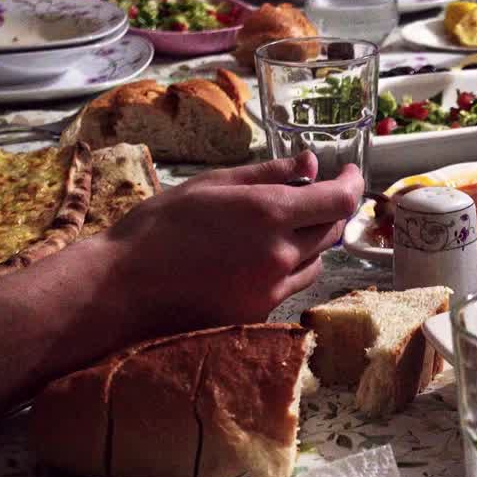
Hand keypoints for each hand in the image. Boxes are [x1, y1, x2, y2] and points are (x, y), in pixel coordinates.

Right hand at [101, 151, 362, 334]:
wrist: (124, 287)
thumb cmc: (161, 226)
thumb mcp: (214, 185)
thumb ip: (270, 174)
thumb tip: (313, 164)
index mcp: (269, 214)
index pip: (339, 201)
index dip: (353, 184)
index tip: (350, 172)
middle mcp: (280, 254)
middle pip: (332, 230)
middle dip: (331, 208)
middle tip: (316, 192)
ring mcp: (272, 288)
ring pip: (318, 260)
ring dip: (313, 240)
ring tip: (283, 224)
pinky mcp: (261, 313)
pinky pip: (294, 285)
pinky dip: (291, 266)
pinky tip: (261, 256)